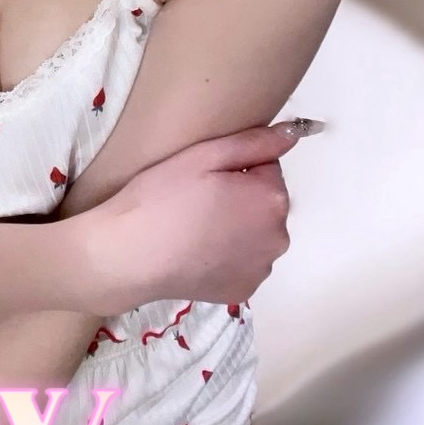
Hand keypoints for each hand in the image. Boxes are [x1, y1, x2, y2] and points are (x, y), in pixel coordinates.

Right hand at [91, 120, 316, 306]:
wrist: (129, 255)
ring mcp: (262, 270)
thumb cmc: (162, 197)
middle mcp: (279, 237)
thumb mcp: (203, 156)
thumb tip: (294, 133)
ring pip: (256, 234)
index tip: (204, 177)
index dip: (234, 168)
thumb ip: (254, 143)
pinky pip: (243, 262)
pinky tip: (196, 251)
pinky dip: (227, 256)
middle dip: (240, 197)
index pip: (267, 167)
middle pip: (265, 203)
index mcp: (272, 199)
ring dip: (236, 227)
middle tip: (196, 200)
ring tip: (193, 227)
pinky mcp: (244, 291)